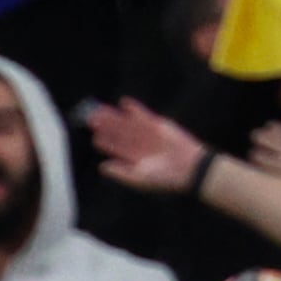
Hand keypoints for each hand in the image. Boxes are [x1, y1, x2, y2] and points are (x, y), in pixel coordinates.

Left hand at [78, 97, 211, 197]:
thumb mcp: (139, 178)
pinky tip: (123, 102)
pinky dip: (134, 108)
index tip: (95, 137)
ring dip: (115, 116)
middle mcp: (140, 145)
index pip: (117, 148)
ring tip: (101, 110)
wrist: (188, 167)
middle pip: (119, 133)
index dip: (106, 143)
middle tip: (91, 118)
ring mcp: (148, 134)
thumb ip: (121, 172)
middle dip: (106, 126)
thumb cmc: (164, 177)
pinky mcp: (159, 125)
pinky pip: (144, 115)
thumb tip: (101, 167)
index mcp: (135, 158)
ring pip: (128, 123)